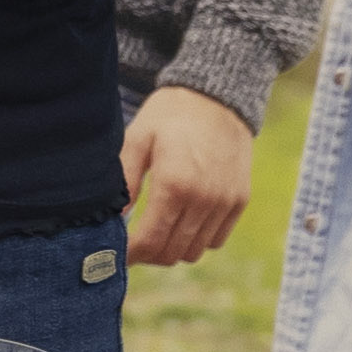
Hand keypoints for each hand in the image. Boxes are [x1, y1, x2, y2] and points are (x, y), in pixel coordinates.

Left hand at [120, 84, 254, 265]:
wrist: (216, 96)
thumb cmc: (169, 116)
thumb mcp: (137, 139)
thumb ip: (125, 182)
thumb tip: (112, 219)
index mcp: (174, 184)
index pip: (150, 240)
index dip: (130, 254)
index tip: (116, 255)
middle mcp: (204, 199)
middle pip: (173, 252)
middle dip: (148, 255)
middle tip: (132, 246)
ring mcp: (225, 202)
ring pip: (196, 251)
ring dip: (173, 250)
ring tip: (155, 235)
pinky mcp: (240, 200)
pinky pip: (217, 239)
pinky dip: (197, 240)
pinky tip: (180, 224)